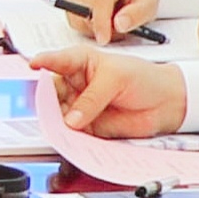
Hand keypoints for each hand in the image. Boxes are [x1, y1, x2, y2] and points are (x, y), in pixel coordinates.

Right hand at [34, 41, 186, 136]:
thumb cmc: (144, 78)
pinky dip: (68, 136)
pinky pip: (72, 132)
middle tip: (43, 106)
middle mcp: (76, 83)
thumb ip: (92, 98)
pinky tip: (68, 136)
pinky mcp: (88, 126)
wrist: (165, 103)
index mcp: (81, 62)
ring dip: (55, 120)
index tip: (33, 67)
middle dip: (44, 99)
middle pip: (51, 92)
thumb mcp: (116, 79)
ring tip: (58, 125)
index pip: (57, 61)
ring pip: (58, 113)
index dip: (43, 63)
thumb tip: (72, 118)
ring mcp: (81, 106)